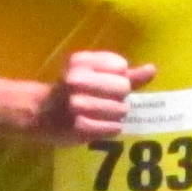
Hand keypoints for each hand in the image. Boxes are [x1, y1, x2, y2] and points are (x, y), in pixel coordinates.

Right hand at [37, 50, 153, 143]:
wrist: (39, 113)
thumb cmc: (71, 91)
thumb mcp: (93, 75)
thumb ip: (125, 74)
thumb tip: (152, 70)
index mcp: (80, 61)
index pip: (121, 67)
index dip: (118, 78)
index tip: (102, 83)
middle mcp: (76, 80)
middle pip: (123, 88)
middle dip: (118, 98)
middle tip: (101, 102)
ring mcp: (77, 104)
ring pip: (121, 110)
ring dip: (115, 115)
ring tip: (99, 115)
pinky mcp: (79, 127)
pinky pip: (114, 128)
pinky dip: (110, 129)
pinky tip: (96, 125)